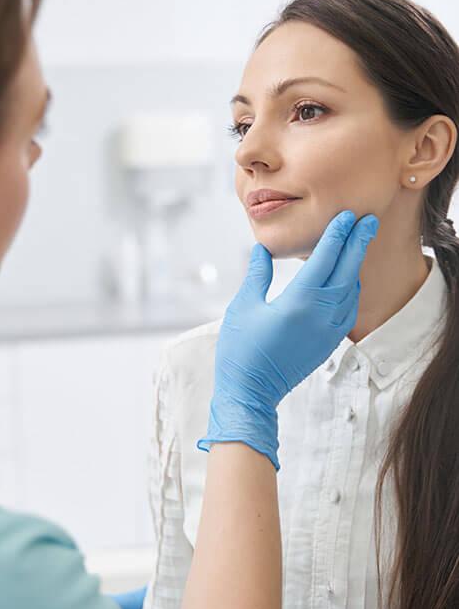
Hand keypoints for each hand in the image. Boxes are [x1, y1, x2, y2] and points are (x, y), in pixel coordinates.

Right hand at [198, 210, 378, 469]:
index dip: (338, 234)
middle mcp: (322, 314)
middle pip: (347, 270)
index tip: (348, 216)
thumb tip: (261, 250)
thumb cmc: (241, 349)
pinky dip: (350, 288)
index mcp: (300, 301)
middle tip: (367, 220)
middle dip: (358, 243)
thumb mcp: (243, 306)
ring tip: (357, 244)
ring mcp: (329, 330)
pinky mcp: (329, 342)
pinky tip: (346, 279)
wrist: (251, 392)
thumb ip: (257, 275)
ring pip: (351, 289)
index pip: (326, 259)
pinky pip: (348, 308)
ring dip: (355, 264)